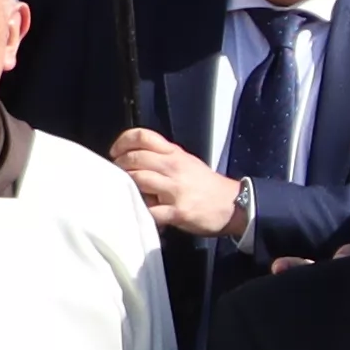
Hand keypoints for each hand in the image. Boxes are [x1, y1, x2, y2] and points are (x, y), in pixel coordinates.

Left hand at [108, 128, 250, 243]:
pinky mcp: (178, 211)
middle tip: (116, 175)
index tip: (115, 152)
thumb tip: (133, 162)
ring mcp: (175, 190)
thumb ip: (163, 159)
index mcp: (175, 154)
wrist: (233, 205)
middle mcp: (174, 167)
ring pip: (139, 180)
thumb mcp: (187, 163)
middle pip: (135, 158)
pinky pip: (151, 211)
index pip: (144, 136)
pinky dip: (141, 212)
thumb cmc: (207, 185)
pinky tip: (141, 213)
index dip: (123, 141)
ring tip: (127, 193)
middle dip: (120, 166)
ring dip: (127, 187)